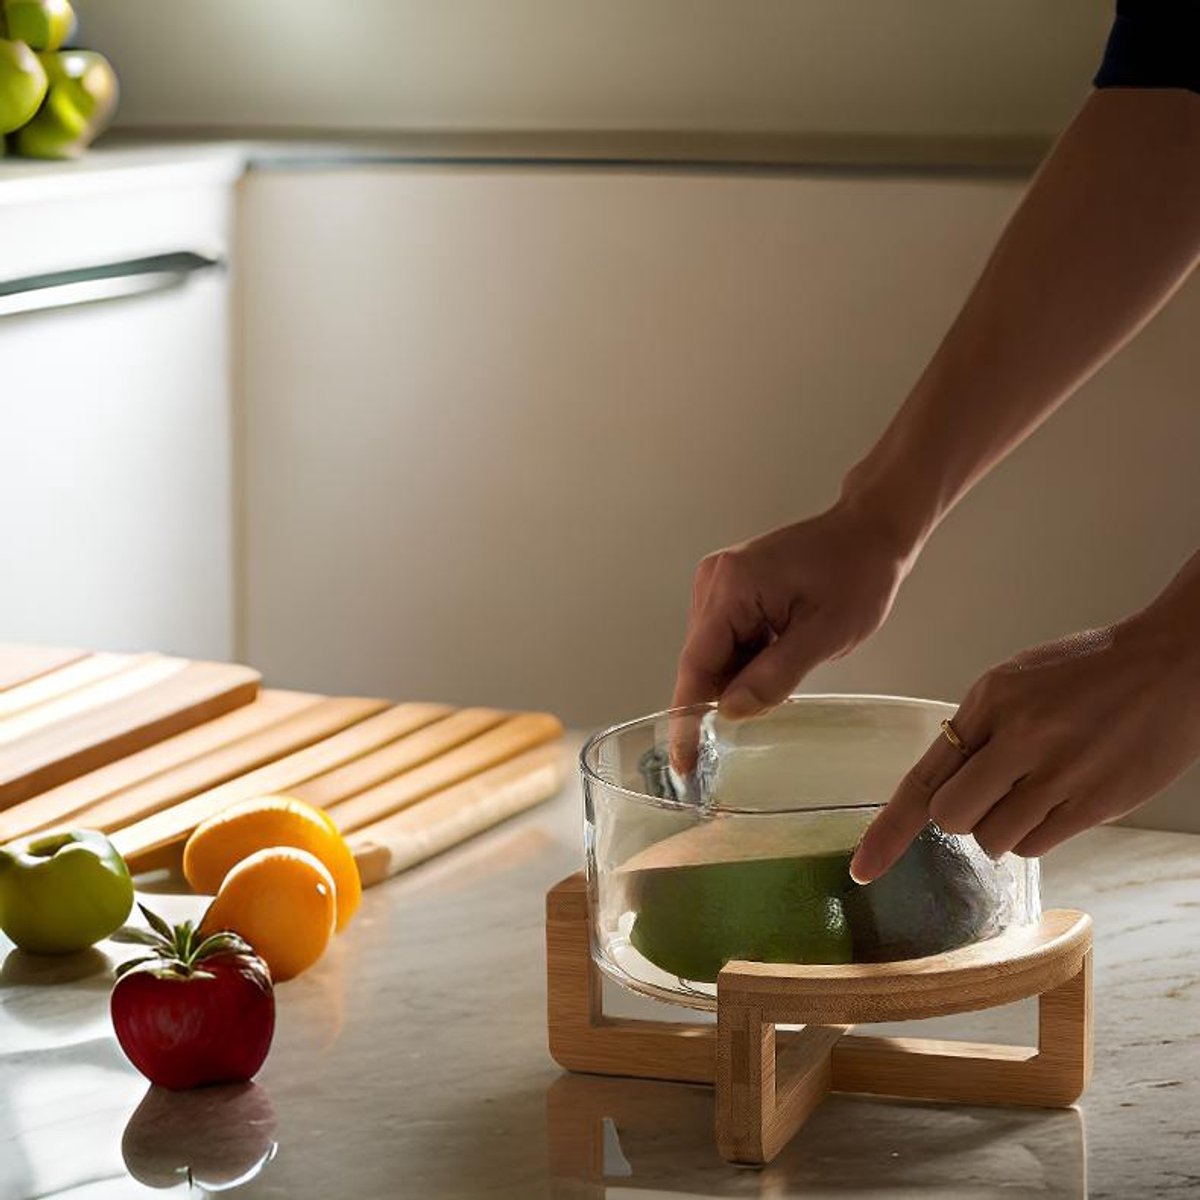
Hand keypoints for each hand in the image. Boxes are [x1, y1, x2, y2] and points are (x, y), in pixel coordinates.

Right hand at [671, 500, 910, 721]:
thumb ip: (774, 676)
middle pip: (705, 660)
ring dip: (744, 675)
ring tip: (793, 663)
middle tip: (772, 708)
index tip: (683, 761)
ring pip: (717, 654)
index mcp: (731, 587)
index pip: (697, 664)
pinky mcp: (731, 588)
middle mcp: (714, 581)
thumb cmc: (856, 573)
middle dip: (730, 693)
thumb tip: (731, 712)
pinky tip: (783, 654)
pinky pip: (729, 639)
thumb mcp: (824, 634)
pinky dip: (750, 659)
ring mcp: (720, 583)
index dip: (688, 717)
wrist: (869, 532)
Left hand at [850, 616, 1199, 881]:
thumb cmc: (1088, 672)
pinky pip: (1036, 845)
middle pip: (951, 818)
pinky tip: (1059, 798)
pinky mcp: (1095, 802)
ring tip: (1035, 788)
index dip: (889, 831)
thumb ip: (979, 729)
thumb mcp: (1017, 681)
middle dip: (961, 816)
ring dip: (1001, 827)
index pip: (924, 777)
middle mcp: (1019, 736)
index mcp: (990, 698)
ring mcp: (1059, 772)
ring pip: (993, 840)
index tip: (862, 870)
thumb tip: (944, 786)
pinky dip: (1035, 834)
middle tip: (991, 791)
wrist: (1172, 664)